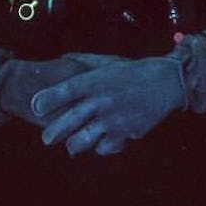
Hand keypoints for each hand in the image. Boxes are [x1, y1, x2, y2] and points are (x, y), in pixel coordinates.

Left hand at [32, 56, 187, 155]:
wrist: (168, 83)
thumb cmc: (136, 71)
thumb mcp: (110, 62)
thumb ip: (85, 62)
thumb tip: (63, 57)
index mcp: (94, 81)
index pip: (62, 92)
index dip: (45, 101)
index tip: (36, 107)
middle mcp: (101, 101)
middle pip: (67, 122)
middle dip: (52, 133)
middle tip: (47, 139)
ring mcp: (113, 119)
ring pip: (81, 142)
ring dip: (74, 145)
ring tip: (73, 145)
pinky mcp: (126, 133)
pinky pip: (104, 148)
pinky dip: (102, 146)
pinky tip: (104, 141)